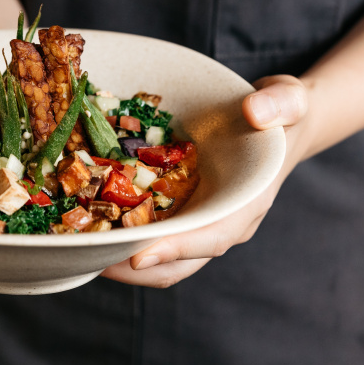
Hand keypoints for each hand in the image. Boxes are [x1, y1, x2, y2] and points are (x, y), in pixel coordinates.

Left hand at [101, 75, 310, 287]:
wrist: (274, 122)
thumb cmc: (282, 114)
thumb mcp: (288, 100)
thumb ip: (278, 103)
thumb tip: (255, 112)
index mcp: (245, 206)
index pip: (211, 238)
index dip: (175, 250)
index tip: (137, 258)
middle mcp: (217, 221)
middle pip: (174, 261)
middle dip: (131, 265)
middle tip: (86, 257)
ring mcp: (193, 218)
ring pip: (154, 252)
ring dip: (117, 253)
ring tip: (76, 244)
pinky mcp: (174, 207)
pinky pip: (144, 227)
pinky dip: (116, 227)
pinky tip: (82, 216)